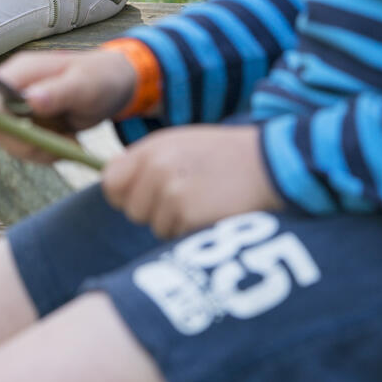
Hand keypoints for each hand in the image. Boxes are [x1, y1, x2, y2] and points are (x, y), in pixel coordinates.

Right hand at [0, 48, 136, 162]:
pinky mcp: (30, 127)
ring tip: (70, 144)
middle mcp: (15, 90)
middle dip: (23, 142)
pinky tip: (69, 145)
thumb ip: (59, 91)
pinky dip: (46, 154)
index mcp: (23, 71)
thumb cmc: (100, 77)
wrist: (113, 87)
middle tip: (58, 145)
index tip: (25, 130)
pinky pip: (25, 149)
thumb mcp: (85, 84)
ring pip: (9, 142)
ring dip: (38, 151)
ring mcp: (20, 110)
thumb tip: (30, 100)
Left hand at [102, 124, 283, 238]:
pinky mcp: (188, 215)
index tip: (144, 196)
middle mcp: (157, 167)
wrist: (270, 164)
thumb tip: (115, 187)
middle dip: (155, 212)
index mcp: (153, 147)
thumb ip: (148, 162)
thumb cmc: (225, 157)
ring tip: (204, 201)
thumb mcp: (182, 144)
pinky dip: (193, 233)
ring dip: (176, 223)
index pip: (111, 183)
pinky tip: (213, 212)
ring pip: (155, 227)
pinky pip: (176, 237)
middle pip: (133, 211)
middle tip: (187, 197)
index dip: (125, 195)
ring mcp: (171, 191)